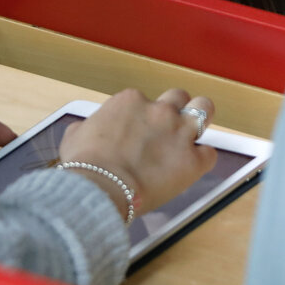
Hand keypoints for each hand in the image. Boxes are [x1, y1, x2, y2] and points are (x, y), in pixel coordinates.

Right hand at [58, 88, 216, 219]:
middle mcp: (159, 110)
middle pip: (180, 97)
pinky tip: (191, 168)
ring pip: (205, 109)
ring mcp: (179, 133)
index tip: (139, 132)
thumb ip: (87, 127)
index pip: (146, 101)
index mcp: (131, 101)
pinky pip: (209, 153)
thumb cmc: (85, 164)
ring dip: (200, 120)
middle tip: (170, 128)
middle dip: (177, 109)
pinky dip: (202, 160)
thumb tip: (85, 131)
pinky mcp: (192, 160)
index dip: (144, 117)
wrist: (101, 187)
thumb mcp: (75, 136)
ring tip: (193, 135)